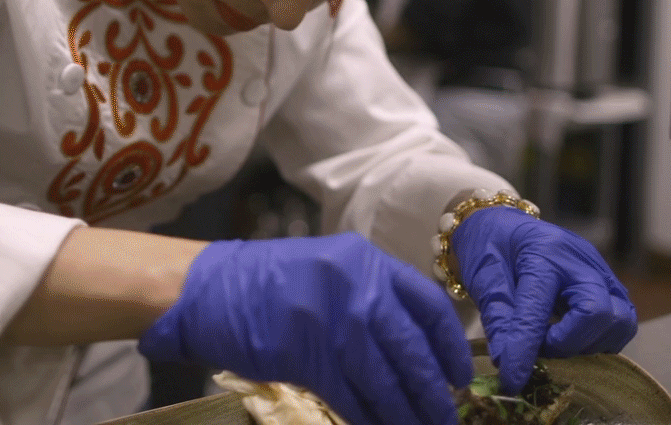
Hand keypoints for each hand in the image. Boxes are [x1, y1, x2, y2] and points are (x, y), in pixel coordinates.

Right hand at [138, 232, 472, 424]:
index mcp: (366, 261)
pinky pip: (351, 396)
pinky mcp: (305, 355)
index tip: (460, 376)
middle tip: (445, 417)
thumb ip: (373, 296)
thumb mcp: (332, 270)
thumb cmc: (272, 281)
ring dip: (405, 413)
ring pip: (385, 379)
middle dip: (432, 391)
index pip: (427, 304)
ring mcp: (331, 320)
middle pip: (411, 348)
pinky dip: (369, 418)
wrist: (210, 287)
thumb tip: (416, 349)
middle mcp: (356, 287)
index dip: (451, 346)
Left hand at [450, 206, 636, 392]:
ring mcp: (601, 270)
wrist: (505, 224)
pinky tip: (568, 335)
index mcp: (543, 253)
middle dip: (569, 343)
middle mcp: (581, 260)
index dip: (525, 350)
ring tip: (553, 340)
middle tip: (539, 347)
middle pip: (600, 313)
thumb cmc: (491, 246)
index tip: (512, 380)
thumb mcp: (484, 278)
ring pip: (620, 321)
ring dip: (587, 343)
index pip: (539, 310)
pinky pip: (621, 321)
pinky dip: (598, 338)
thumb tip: (507, 363)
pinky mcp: (610, 283)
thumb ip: (498, 319)